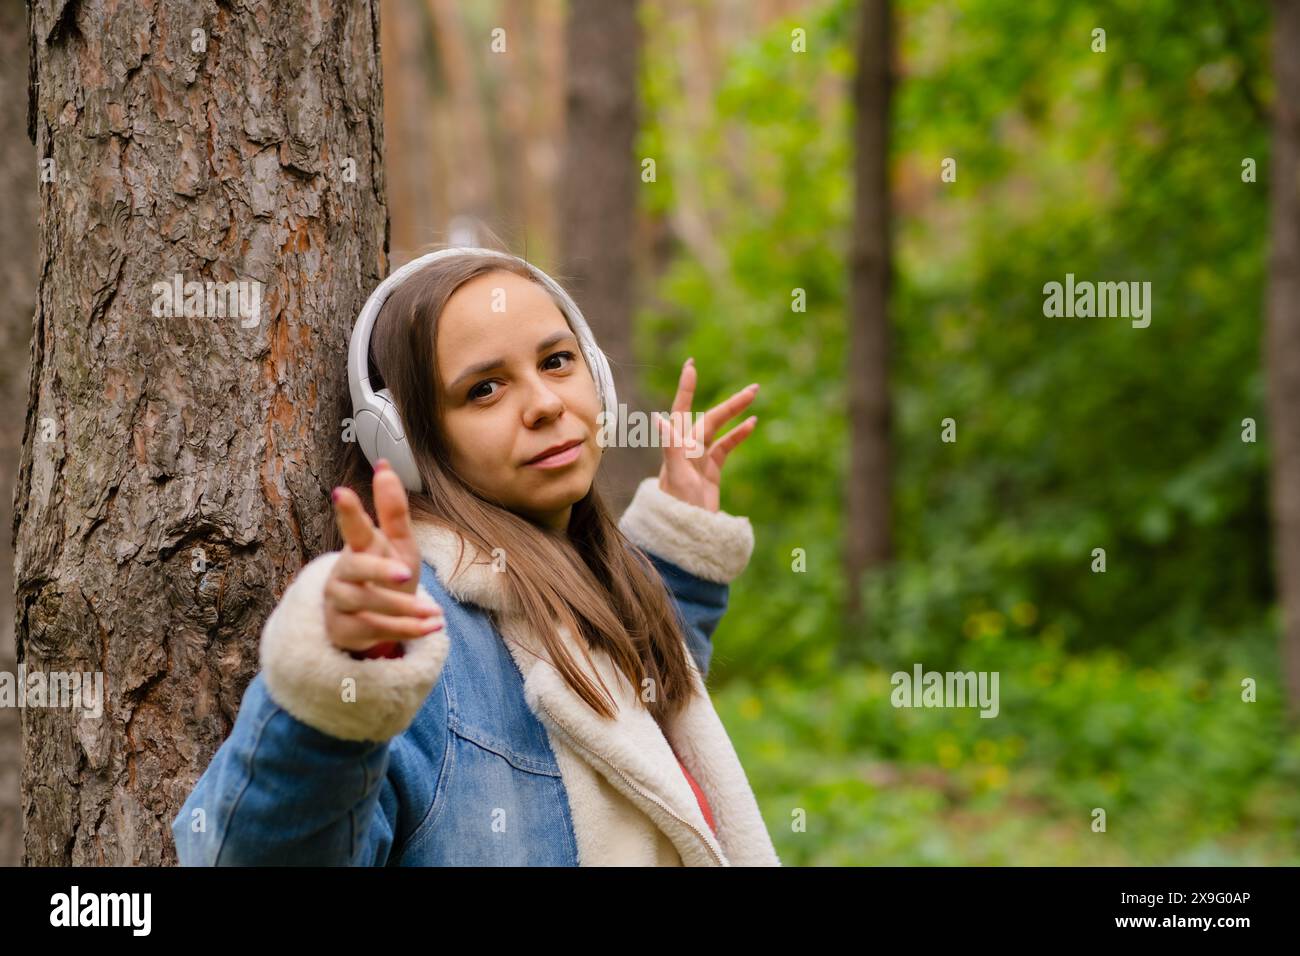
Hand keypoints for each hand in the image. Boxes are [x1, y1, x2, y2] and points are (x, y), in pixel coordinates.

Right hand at [324, 459, 443, 655]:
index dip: (348, 511)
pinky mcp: (344, 630)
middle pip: (356, 569)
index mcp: (360, 547)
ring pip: (368, 603)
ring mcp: (340, 602)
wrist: (373, 620)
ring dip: (404, 608)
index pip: (352, 527)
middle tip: (406, 573)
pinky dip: (407, 629)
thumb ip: (392, 510)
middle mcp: (344, 573)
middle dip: (379, 571)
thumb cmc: (387, 575)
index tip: (341, 492)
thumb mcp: (397, 545)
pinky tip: (432, 627)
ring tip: (434, 613)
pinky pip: (376, 629)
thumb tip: (384, 465)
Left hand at [653, 357, 758, 512]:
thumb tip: (659, 417)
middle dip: (731, 404)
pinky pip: (725, 448)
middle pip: (710, 418)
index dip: (686, 388)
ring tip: (754, 397)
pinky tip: (752, 424)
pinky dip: (738, 435)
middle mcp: (687, 449)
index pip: (682, 411)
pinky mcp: (710, 472)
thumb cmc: (676, 507)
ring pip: (719, 430)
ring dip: (736, 414)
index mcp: (678, 446)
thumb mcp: (677, 476)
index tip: (691, 366)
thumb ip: (671, 447)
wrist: (683, 535)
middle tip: (754, 388)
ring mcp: (699, 460)